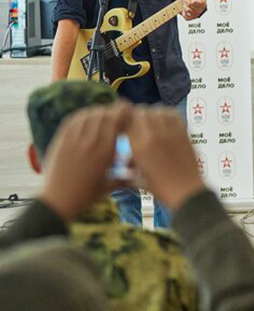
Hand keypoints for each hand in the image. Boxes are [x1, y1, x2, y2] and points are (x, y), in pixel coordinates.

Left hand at [39, 102, 132, 221]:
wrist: (57, 201)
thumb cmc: (86, 196)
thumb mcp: (109, 186)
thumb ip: (125, 178)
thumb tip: (139, 175)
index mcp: (105, 152)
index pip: (116, 122)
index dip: (123, 112)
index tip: (129, 109)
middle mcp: (90, 143)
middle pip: (103, 115)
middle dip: (112, 111)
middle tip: (116, 113)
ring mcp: (73, 141)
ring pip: (88, 115)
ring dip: (97, 112)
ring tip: (102, 114)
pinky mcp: (61, 141)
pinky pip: (72, 121)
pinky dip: (82, 116)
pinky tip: (86, 117)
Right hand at [126, 105, 204, 211]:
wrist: (186, 191)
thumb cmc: (162, 188)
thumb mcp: (138, 179)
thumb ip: (129, 167)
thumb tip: (125, 162)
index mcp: (139, 147)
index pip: (126, 122)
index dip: (122, 122)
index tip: (123, 126)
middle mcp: (154, 136)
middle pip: (140, 113)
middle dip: (136, 117)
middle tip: (136, 124)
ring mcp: (170, 133)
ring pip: (156, 111)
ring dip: (151, 114)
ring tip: (150, 123)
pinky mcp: (184, 132)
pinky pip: (173, 115)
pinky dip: (167, 114)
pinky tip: (164, 121)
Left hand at [180, 0, 206, 19]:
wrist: (199, 8)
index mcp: (202, 4)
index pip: (193, 2)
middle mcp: (199, 10)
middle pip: (189, 5)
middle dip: (184, 0)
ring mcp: (195, 15)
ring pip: (186, 10)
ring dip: (183, 5)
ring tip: (183, 2)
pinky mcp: (190, 18)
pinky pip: (184, 14)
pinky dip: (182, 11)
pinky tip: (183, 7)